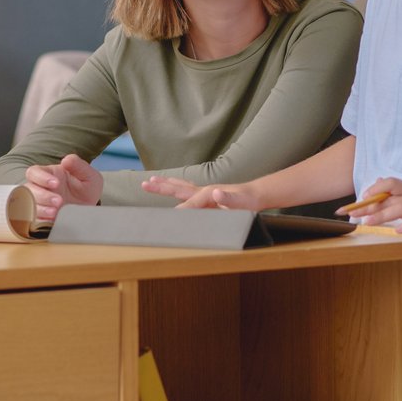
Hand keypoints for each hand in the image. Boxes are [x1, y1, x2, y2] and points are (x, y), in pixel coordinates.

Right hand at [24, 154, 103, 220]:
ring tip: (55, 212)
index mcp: (49, 174)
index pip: (35, 172)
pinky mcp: (41, 218)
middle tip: (59, 201)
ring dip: (40, 209)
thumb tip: (66, 160)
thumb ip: (78, 165)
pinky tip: (51, 221)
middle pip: (29, 190)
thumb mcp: (88, 175)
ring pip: (28, 205)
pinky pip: (32, 221)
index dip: (41, 177)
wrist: (90, 209)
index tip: (56, 183)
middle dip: (43, 195)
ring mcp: (39, 204)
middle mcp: (40, 188)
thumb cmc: (86, 189)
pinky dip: (40, 221)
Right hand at [141, 176, 261, 210]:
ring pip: (180, 188)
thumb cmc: (249, 200)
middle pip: (178, 188)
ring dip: (165, 185)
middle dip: (162, 187)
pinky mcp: (206, 197)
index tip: (170, 219)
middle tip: (145, 184)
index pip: (190, 203)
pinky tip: (172, 190)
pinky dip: (175, 190)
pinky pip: (186, 194)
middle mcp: (204, 190)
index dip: (181, 211)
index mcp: (209, 193)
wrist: (256, 195)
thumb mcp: (241, 202)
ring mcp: (204, 192)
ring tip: (151, 181)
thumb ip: (229, 197)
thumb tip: (216, 192)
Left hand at [337, 177, 401, 235]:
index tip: (355, 202)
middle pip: (388, 197)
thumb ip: (398, 192)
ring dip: (382, 215)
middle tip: (351, 214)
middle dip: (368, 206)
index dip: (370, 192)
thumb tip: (378, 182)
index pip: (386, 186)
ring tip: (367, 222)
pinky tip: (398, 230)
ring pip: (400, 209)